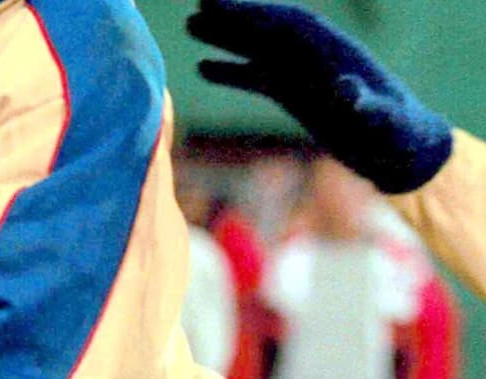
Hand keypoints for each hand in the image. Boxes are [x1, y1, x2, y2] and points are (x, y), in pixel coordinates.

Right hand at [187, 0, 451, 192]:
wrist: (400, 152)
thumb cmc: (397, 138)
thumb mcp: (385, 123)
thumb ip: (368, 107)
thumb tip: (348, 92)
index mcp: (335, 54)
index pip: (290, 25)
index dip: (257, 13)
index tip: (225, 4)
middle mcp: (316, 57)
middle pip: (269, 28)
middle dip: (236, 15)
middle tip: (197, 4)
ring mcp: (303, 74)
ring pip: (259, 48)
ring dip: (226, 36)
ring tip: (190, 25)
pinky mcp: (295, 94)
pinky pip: (257, 77)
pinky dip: (231, 70)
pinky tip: (202, 67)